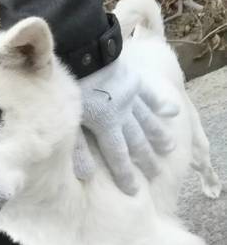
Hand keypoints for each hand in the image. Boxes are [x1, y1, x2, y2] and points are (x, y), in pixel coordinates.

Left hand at [73, 57, 178, 194]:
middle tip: (156, 173)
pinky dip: (162, 104)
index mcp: (106, 127)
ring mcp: (132, 98)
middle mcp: (124, 116)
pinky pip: (151, 95)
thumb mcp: (71, 121)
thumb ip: (78, 149)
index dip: (125, 174)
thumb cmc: (73, 88)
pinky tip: (172, 113)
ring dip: (158, 136)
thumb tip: (85, 176)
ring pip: (148, 121)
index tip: (133, 190)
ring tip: (168, 149)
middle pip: (137, 141)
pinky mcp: (135, 81)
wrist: (85, 54)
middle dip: (146, 159)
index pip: (117, 156)